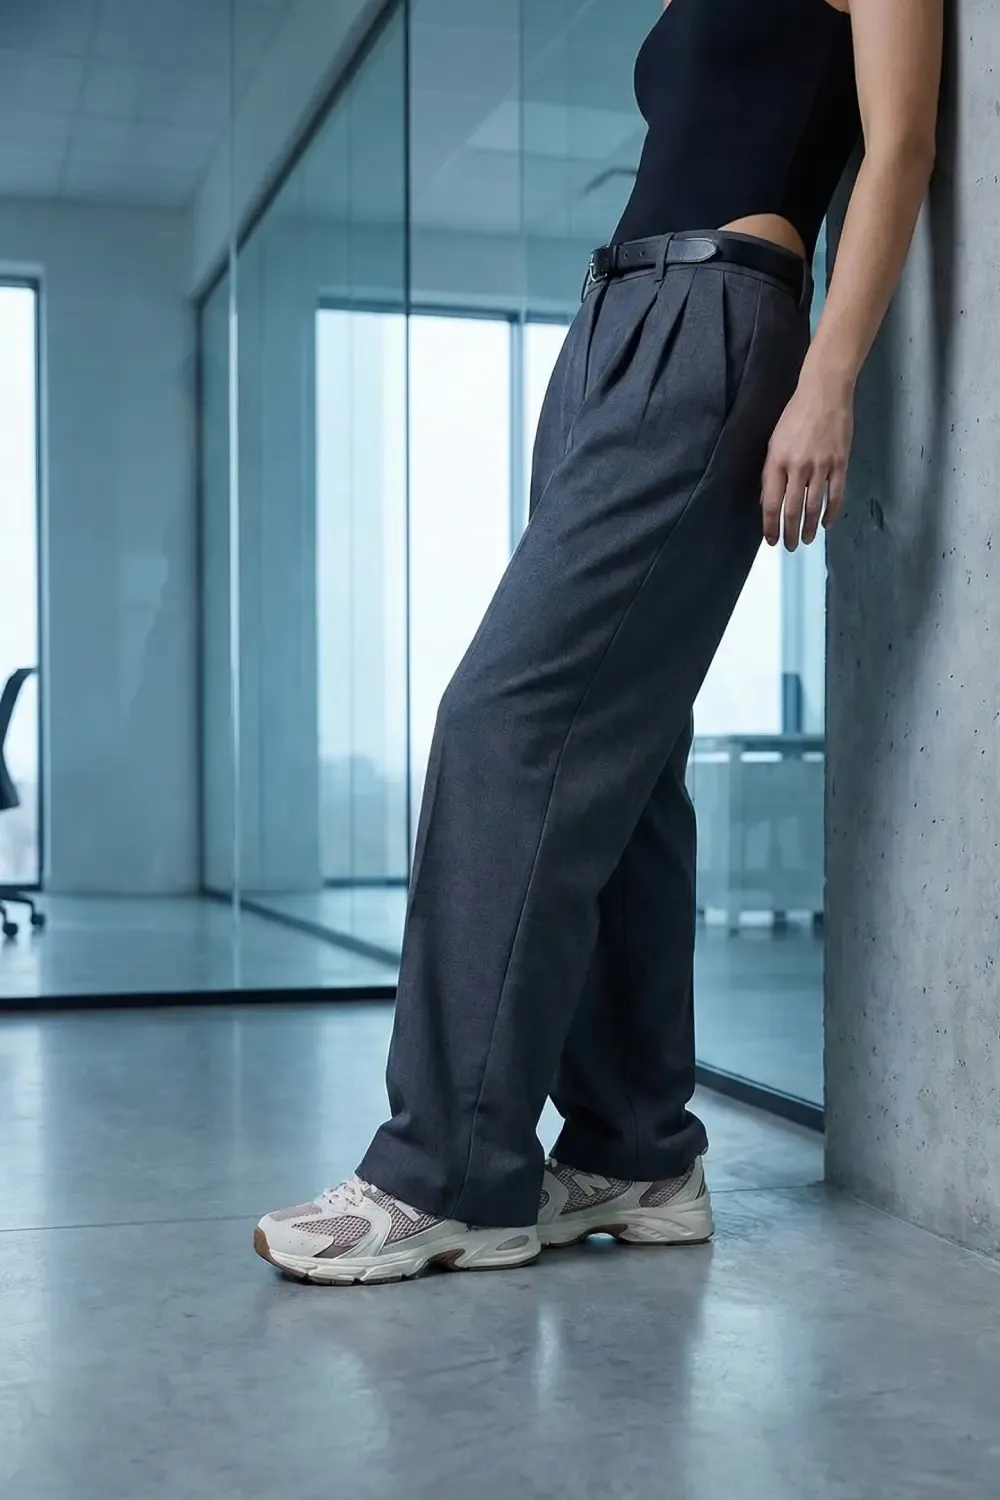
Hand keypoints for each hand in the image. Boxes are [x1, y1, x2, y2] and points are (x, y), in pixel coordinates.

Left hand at [760, 374, 853, 550]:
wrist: (824, 394)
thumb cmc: (795, 416)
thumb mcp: (774, 442)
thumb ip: (771, 472)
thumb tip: (768, 499)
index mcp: (777, 461)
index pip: (771, 502)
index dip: (770, 524)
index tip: (770, 540)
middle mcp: (798, 467)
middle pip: (792, 509)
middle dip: (789, 532)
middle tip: (789, 546)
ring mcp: (821, 466)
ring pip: (814, 506)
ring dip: (809, 527)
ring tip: (806, 540)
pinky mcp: (840, 463)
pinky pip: (836, 494)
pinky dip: (831, 512)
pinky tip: (826, 524)